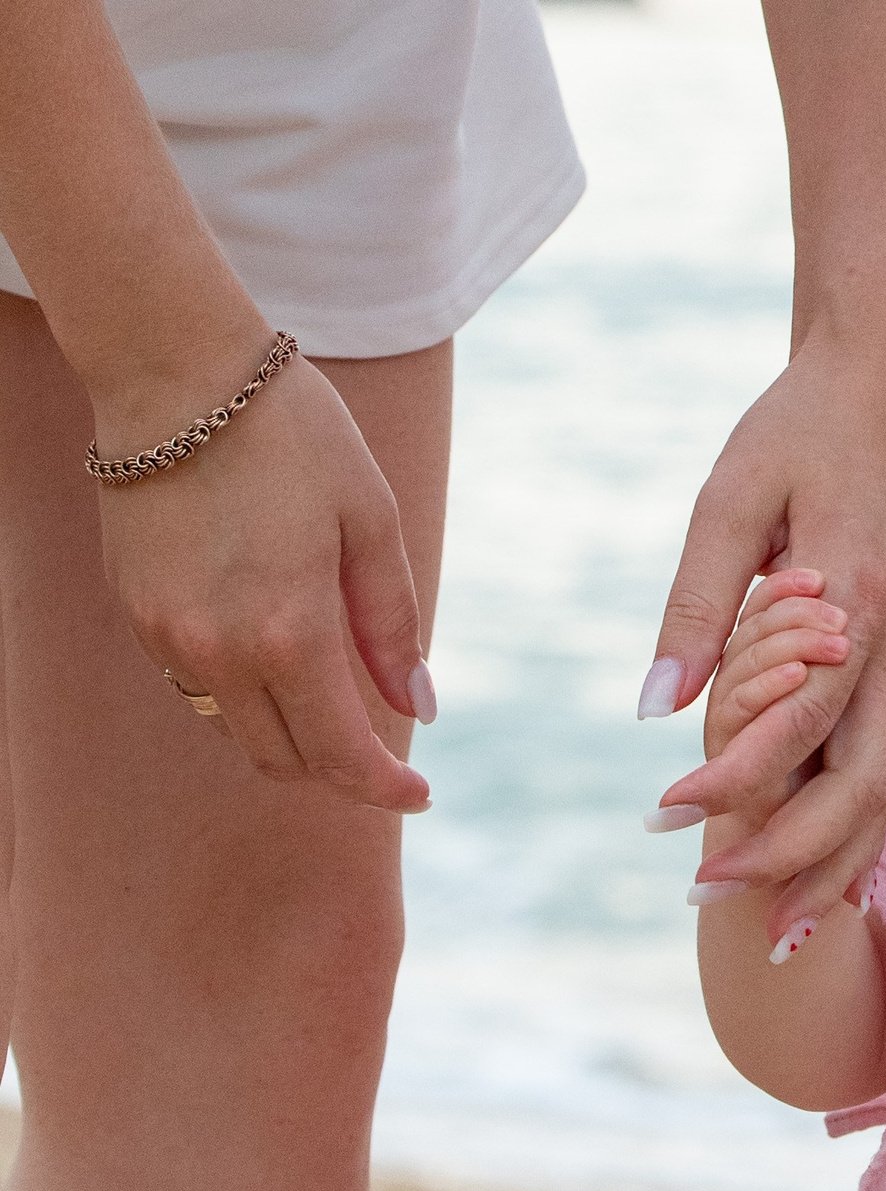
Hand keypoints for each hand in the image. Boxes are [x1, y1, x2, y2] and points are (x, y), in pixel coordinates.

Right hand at [96, 343, 431, 810]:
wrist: (175, 369)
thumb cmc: (293, 435)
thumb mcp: (373, 522)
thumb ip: (392, 627)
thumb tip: (418, 709)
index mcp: (286, 631)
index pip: (339, 754)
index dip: (385, 788)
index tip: (421, 795)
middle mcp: (216, 648)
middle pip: (284, 758)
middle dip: (340, 772)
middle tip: (387, 758)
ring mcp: (165, 634)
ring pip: (234, 731)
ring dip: (290, 737)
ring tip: (337, 707)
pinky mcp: (135, 610)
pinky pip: (197, 686)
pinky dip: (245, 694)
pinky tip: (277, 655)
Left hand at [643, 340, 885, 943]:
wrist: (882, 385)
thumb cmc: (796, 431)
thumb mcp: (726, 499)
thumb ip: (695, 604)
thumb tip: (652, 708)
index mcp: (848, 605)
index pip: (793, 721)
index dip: (733, 780)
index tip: (666, 816)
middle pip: (859, 785)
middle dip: (789, 855)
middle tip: (709, 895)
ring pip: (885, 791)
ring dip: (832, 866)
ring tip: (776, 933)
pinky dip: (859, 833)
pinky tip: (828, 882)